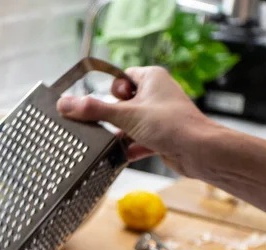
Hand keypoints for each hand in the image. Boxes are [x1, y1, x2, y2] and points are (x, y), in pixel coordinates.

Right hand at [57, 66, 216, 175]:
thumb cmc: (170, 125)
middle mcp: (157, 94)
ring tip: (110, 142)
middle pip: (122, 103)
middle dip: (112, 117)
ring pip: (130, 123)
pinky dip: (130, 148)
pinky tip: (121, 156)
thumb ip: (93, 110)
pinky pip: (138, 140)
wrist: (201, 152)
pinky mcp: (162, 137)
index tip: (102, 102)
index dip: (110, 90)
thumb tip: (64, 104)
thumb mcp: (125, 115)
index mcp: (152, 78)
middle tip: (103, 125)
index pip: (122, 77)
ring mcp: (159, 117)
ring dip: (120, 134)